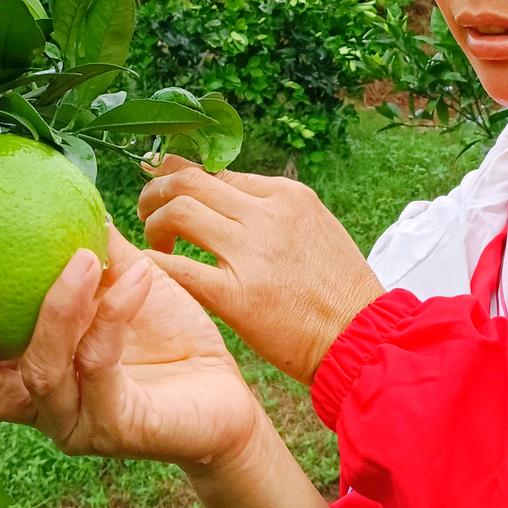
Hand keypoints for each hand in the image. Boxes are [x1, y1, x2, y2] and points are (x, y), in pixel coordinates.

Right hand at [0, 226, 263, 475]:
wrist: (227, 391)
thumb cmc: (169, 336)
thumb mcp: (126, 282)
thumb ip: (89, 246)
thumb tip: (59, 188)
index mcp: (31, 372)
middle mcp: (45, 406)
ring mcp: (80, 422)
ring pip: (41, 378)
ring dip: (57, 314)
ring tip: (76, 262)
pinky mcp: (121, 426)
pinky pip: (104, 365)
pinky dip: (114, 316)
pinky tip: (133, 277)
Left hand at [138, 158, 383, 383]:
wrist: (361, 336)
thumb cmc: (341, 289)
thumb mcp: (316, 227)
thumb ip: (274, 211)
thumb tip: (229, 200)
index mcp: (287, 195)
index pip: (217, 172)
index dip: (181, 175)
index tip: (164, 185)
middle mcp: (266, 215)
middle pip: (188, 181)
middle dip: (155, 191)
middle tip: (146, 210)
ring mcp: (250, 253)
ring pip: (177, 212)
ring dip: (153, 224)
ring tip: (155, 244)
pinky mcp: (236, 296)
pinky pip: (177, 268)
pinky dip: (152, 263)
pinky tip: (147, 269)